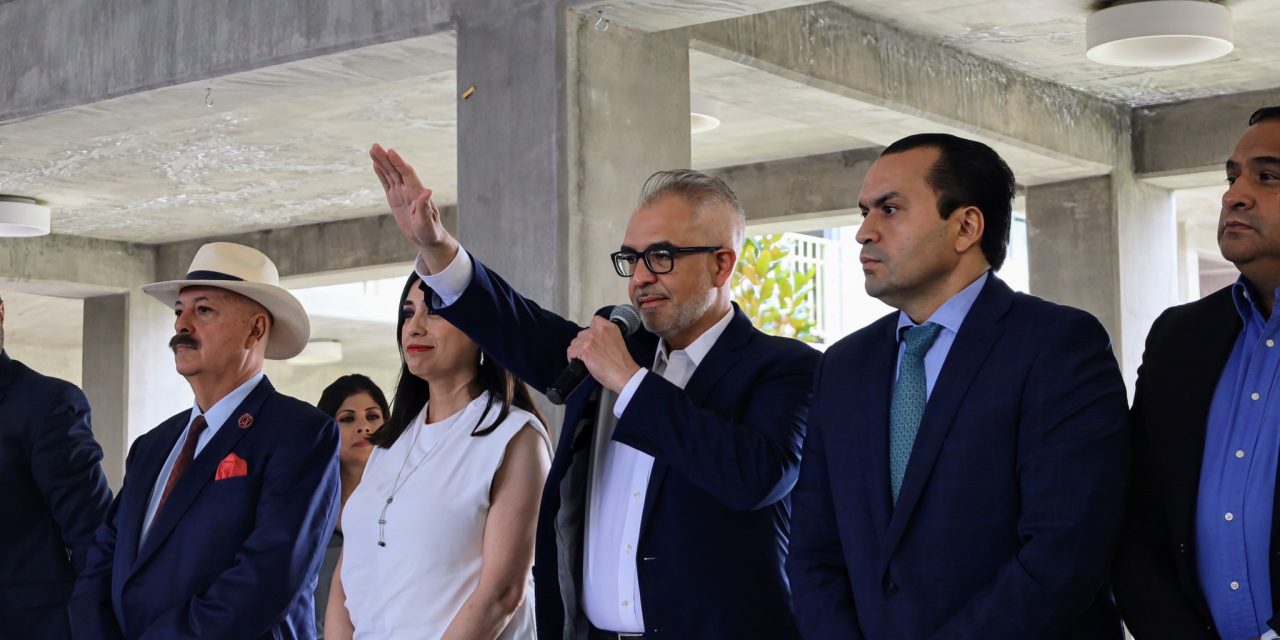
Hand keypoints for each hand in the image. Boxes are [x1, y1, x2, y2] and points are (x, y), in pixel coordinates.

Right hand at [370, 143, 457, 268]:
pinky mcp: (395, 198)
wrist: (427, 237)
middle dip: (386, 158)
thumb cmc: (430, 231)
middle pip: (396, 170)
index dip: (399, 162)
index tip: (391, 152)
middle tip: (375, 145)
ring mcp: (401, 193)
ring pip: (390, 174)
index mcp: (417, 192)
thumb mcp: (426, 222)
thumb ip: (425, 207)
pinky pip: (386, 183)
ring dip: (381, 162)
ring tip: (373, 149)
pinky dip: (381, 174)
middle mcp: (409, 189)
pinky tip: (376, 164)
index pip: (407, 173)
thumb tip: (428, 191)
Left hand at [566, 317, 641, 392]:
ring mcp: (591, 339)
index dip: (591, 333)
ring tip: (585, 360)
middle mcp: (599, 330)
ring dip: (578, 351)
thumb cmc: (622, 364)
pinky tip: (579, 363)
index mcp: (609, 327)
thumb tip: (596, 342)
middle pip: (582, 334)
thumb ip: (606, 337)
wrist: (624, 375)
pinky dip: (572, 358)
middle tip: (590, 354)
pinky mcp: (584, 349)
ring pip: (575, 343)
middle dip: (583, 343)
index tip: (592, 341)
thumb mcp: (617, 341)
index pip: (594, 321)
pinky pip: (570, 351)